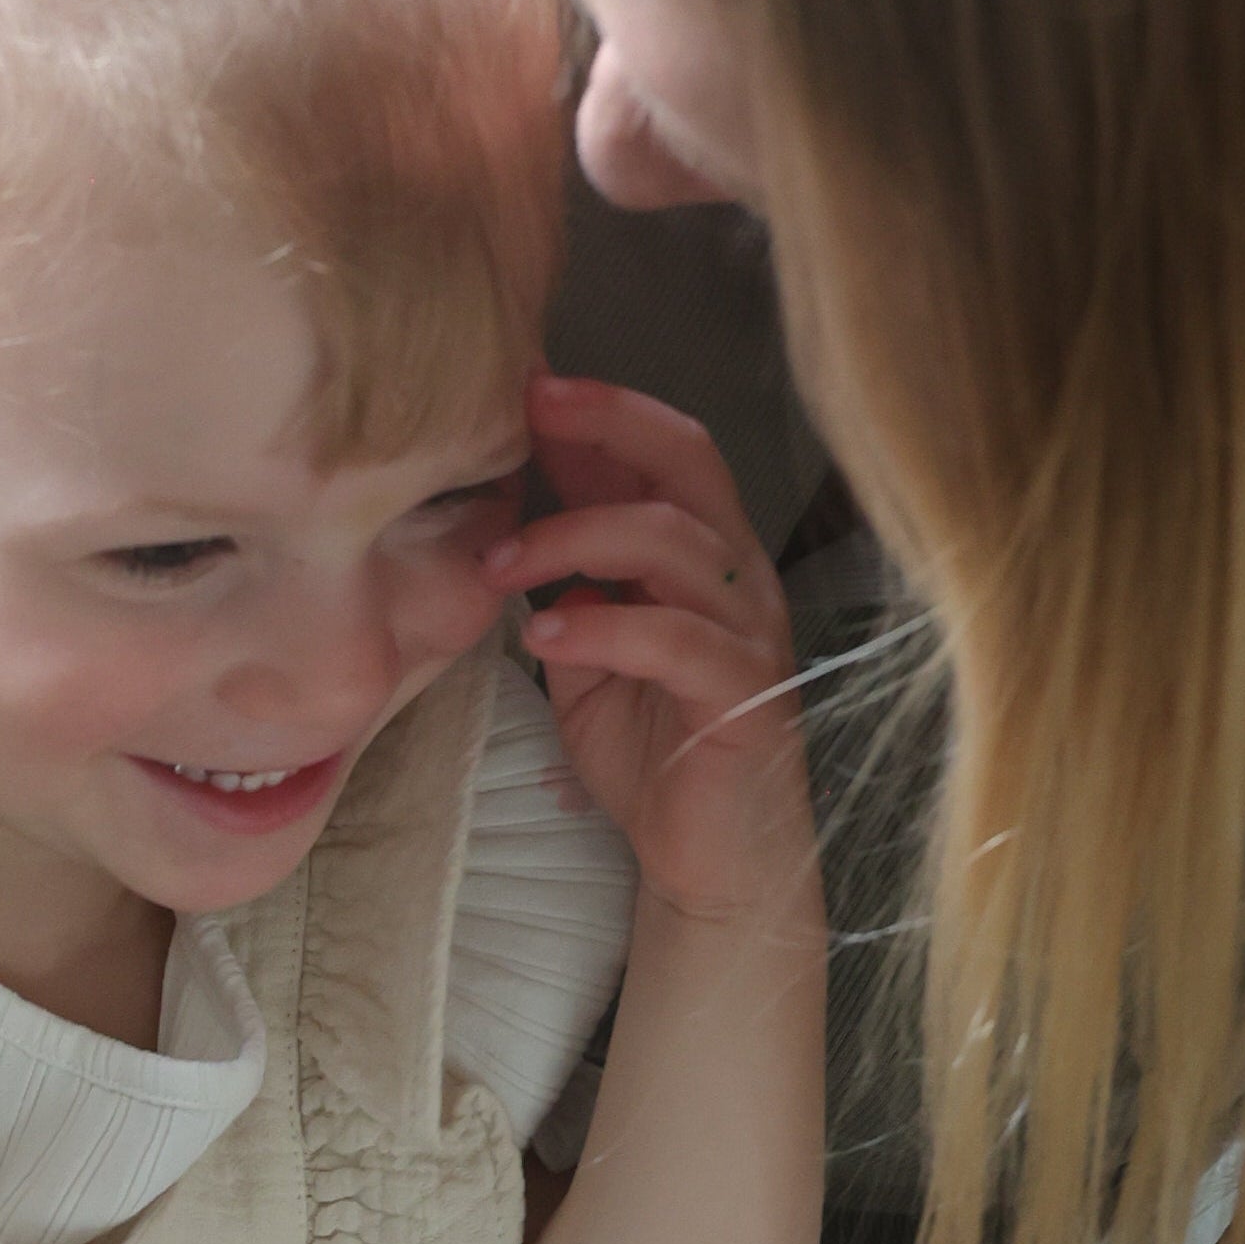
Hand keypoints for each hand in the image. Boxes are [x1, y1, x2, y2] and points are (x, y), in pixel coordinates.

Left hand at [489, 372, 814, 924]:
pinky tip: (542, 636)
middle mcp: (737, 578)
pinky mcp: (744, 696)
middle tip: (527, 412)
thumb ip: (568, 590)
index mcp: (701, 559)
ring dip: (573, 540)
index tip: (524, 386)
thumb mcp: (589, 658)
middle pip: (688, 464)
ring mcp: (748, 633)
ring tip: (496, 567)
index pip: (663, 456)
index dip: (600, 413)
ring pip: (674, 543)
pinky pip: (677, 640)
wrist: (709, 857)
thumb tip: (512, 524)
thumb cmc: (653, 752)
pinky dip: (604, 628)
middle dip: (608, 423)